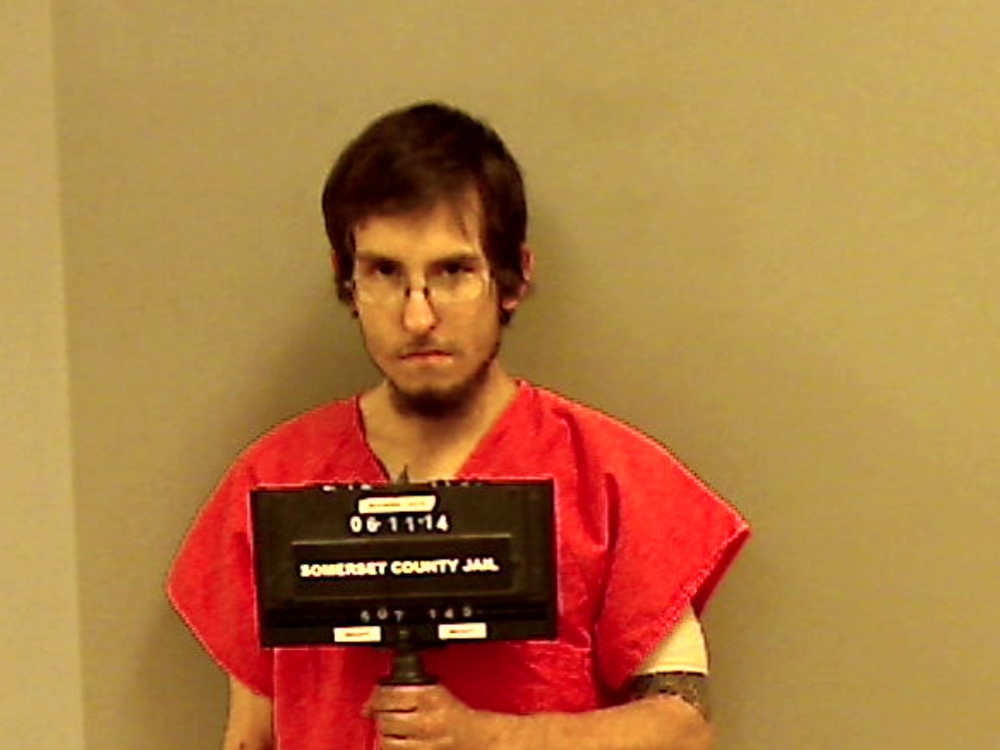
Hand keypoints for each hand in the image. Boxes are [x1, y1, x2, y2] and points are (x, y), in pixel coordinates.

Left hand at [364, 684, 485, 749]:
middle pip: (386, 720)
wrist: (474, 737)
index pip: (390, 696)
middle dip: (382, 718)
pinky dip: (393, 748)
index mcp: (430, 697)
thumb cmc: (452, 714)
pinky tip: (399, 743)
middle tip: (386, 716)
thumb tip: (369, 704)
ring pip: (388, 742)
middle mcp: (428, 721)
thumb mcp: (432, 691)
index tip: (374, 703)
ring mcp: (426, 744)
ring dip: (386, 736)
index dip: (376, 699)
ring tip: (393, 731)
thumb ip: (401, 691)